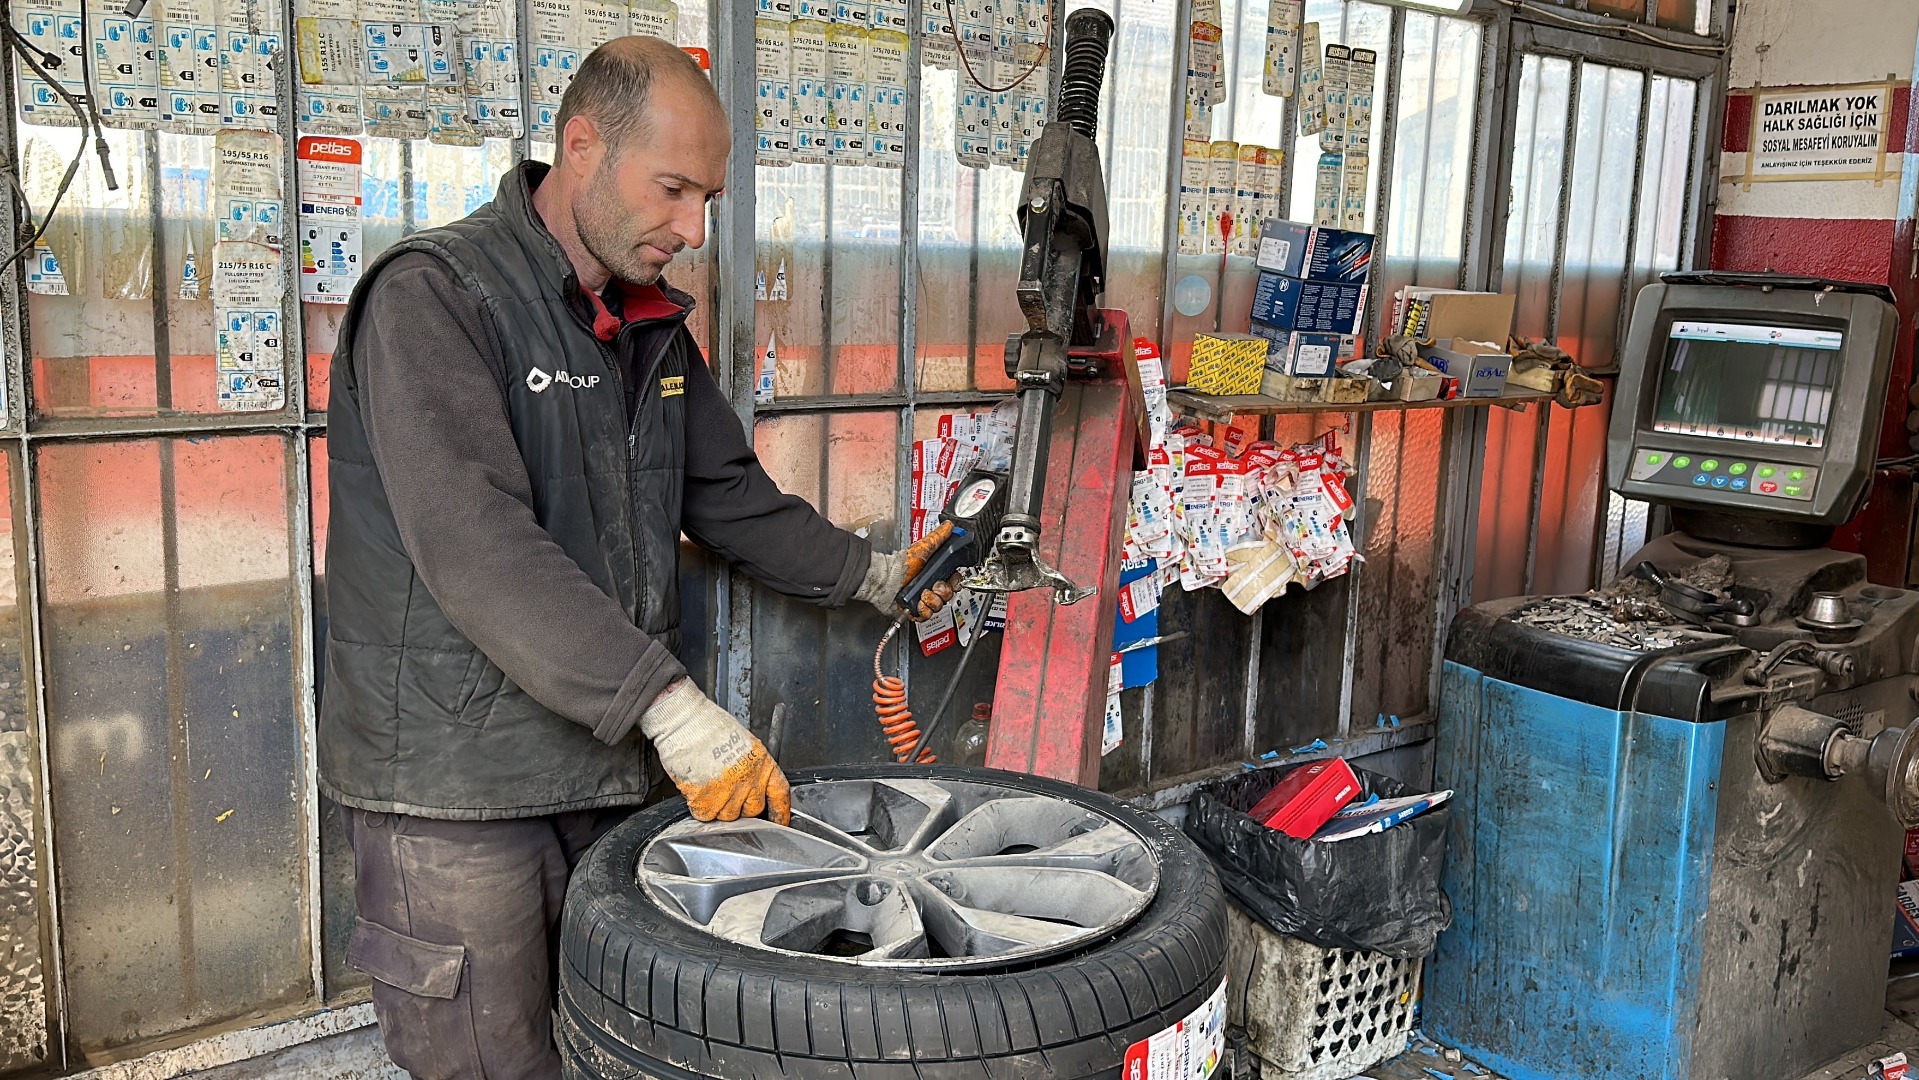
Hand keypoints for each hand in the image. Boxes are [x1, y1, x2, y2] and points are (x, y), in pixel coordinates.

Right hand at [639, 680, 790, 824]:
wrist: (685, 722)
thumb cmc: (709, 725)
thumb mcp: (743, 743)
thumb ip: (750, 767)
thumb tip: (750, 784)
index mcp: (761, 763)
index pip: (780, 794)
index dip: (781, 812)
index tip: (780, 821)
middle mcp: (748, 779)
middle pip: (753, 810)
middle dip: (742, 806)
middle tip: (728, 792)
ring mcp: (728, 791)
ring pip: (728, 816)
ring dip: (718, 807)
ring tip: (709, 785)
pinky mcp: (705, 799)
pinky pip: (705, 815)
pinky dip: (699, 807)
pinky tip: (697, 789)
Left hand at [900, 520, 958, 621]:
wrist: (884, 579)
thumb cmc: (900, 564)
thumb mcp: (923, 548)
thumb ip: (938, 537)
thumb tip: (949, 526)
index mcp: (933, 573)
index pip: (953, 581)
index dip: (954, 582)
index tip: (951, 578)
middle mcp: (929, 587)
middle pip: (948, 595)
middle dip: (943, 591)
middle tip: (934, 586)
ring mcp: (922, 600)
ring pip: (939, 606)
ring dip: (932, 600)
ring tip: (923, 593)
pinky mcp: (914, 610)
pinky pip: (926, 616)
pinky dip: (923, 610)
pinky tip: (918, 603)